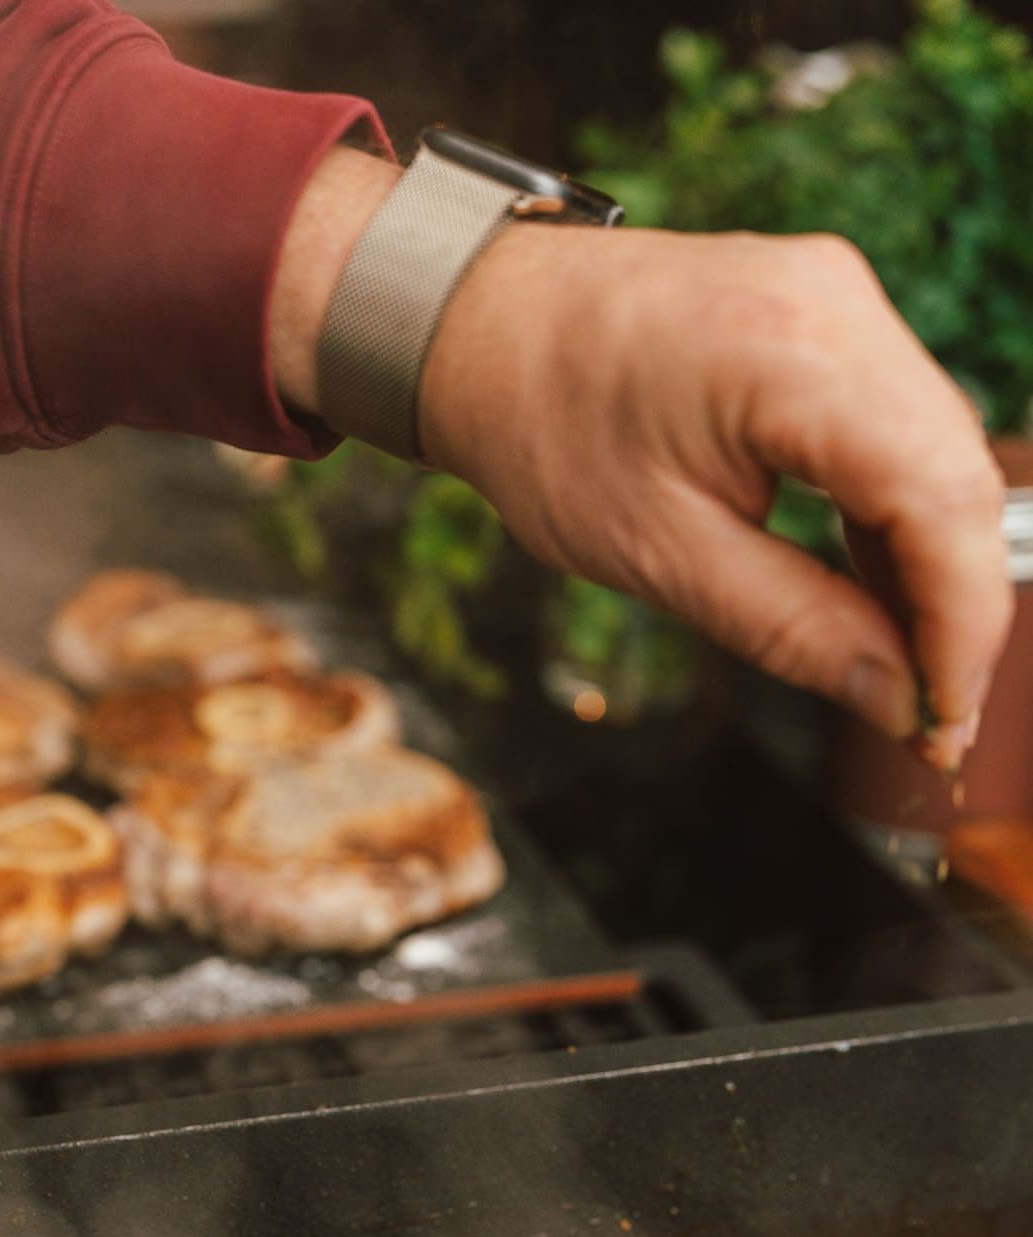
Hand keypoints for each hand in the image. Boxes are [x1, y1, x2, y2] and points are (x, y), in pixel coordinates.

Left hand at [421, 224, 1011, 768]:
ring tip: (898, 672)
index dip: (963, 626)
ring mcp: (845, 300)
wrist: (486, 323)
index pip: (940, 501)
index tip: (943, 722)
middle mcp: (842, 306)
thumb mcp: (660, 557)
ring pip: (943, 456)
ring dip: (934, 570)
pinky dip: (897, 519)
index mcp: (792, 357)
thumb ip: (793, 630)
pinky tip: (873, 594)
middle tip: (930, 719)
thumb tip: (897, 701)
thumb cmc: (547, 430)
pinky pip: (902, 430)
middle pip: (961, 476)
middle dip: (958, 610)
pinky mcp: (833, 318)